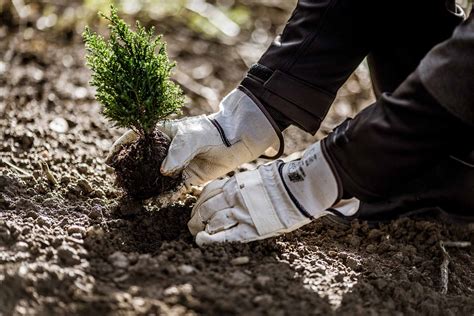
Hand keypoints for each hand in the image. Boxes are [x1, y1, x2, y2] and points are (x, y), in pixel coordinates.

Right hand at [106, 89, 280, 186]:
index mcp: (162, 133)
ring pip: (156, 179)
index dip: (121, 147)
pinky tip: (156, 203)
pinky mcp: (188, 178)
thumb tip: (163, 171)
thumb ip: (177, 152)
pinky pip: (173, 190)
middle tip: (120, 184)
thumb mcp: (191, 137)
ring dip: (146, 188)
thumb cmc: (210, 131)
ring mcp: (176, 165)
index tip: (109, 159)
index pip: (136, 138)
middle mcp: (166, 150)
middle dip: (131, 173)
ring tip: (134, 199)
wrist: (234, 141)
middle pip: (144, 162)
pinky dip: (165, 197)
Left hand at [188, 141, 357, 245]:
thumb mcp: (256, 179)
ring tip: (196, 232)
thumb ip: (241, 186)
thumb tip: (230, 191)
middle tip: (192, 223)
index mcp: (236, 184)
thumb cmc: (282, 182)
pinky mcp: (250, 229)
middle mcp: (234, 198)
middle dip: (196, 217)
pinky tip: (201, 240)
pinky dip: (211, 239)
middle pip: (205, 208)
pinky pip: (226, 235)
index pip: (208, 193)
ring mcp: (241, 213)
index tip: (196, 208)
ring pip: (212, 220)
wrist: (299, 188)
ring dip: (200, 227)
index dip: (199, 202)